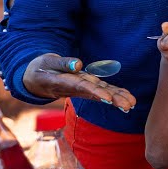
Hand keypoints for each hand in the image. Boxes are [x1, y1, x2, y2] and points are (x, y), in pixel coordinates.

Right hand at [20, 53, 135, 111]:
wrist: (36, 78)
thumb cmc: (41, 68)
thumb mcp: (48, 62)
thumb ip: (63, 63)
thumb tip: (79, 64)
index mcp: (65, 82)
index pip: (83, 87)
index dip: (96, 92)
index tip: (108, 99)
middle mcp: (76, 88)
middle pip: (97, 94)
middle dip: (113, 100)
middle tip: (128, 106)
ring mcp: (82, 88)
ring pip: (102, 93)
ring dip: (117, 98)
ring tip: (132, 104)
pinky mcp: (86, 86)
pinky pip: (102, 90)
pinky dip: (115, 94)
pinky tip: (127, 98)